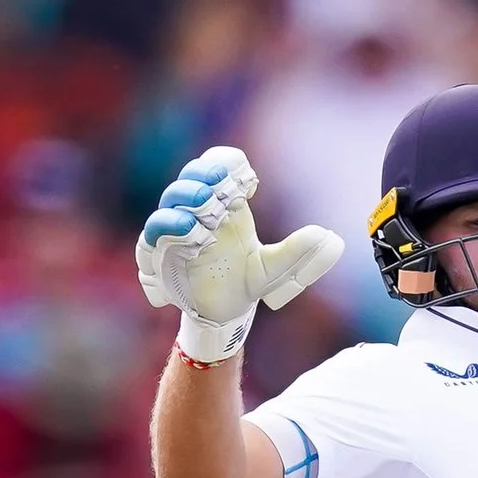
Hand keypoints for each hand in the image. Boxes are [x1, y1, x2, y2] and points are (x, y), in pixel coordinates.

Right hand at [137, 147, 343, 361]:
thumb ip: (295, 251)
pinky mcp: (160, 258)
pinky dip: (162, 240)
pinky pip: (149, 244)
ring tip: (200, 219)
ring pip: (166, 208)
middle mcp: (197, 212)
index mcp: (224, 204)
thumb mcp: (273, 269)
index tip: (244, 177)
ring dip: (180, 208)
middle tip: (218, 189)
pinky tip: (184, 238)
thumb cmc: (245, 281)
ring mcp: (175, 234)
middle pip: (188, 180)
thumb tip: (327, 237)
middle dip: (200, 181)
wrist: (223, 313)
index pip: (216, 165)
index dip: (224, 164)